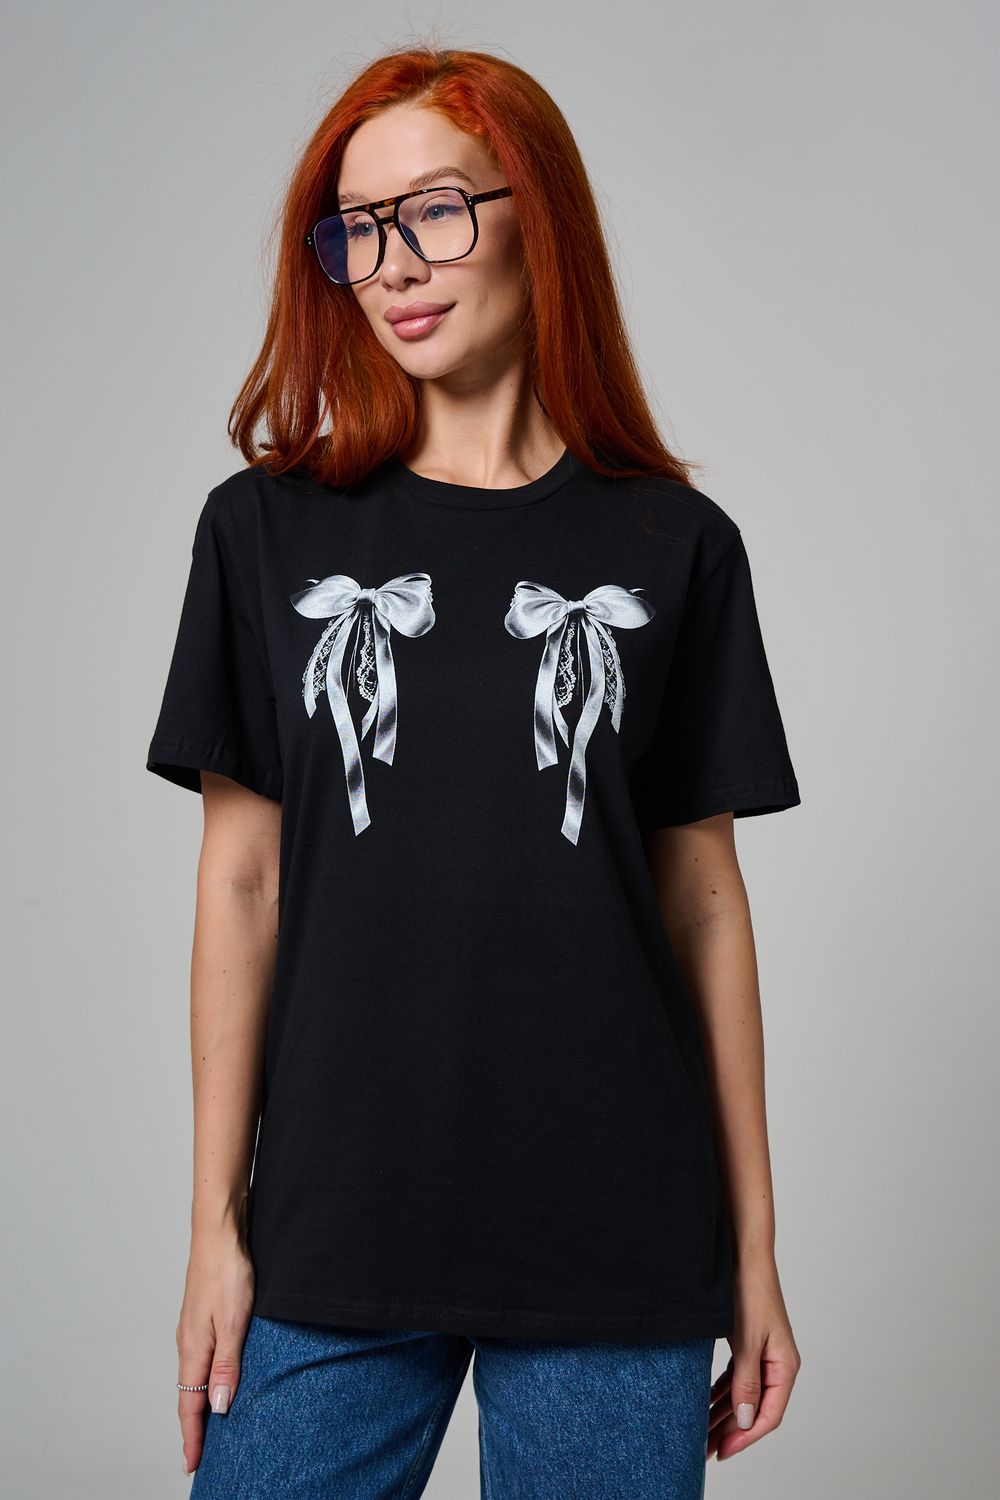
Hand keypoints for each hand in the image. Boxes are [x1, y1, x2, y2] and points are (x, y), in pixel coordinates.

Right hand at [176, 1232, 255, 1476]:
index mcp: (193, 1349)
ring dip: (201, 1403)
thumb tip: (218, 1409)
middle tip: (201, 1456)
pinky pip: (203, 1359)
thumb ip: (226, 1366)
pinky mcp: (204, 1316)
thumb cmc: (228, 1272)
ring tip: (211, 1427)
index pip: (190, 1405)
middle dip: (195, 1427)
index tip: (193, 1465)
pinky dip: (207, 1379)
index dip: (193, 1437)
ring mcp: (194, 1329)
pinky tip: (218, 1380)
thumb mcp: (234, 1323)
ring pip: (195, 1376)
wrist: (219, 1232)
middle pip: (189, 1395)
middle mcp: (188, 1342)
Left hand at [706, 1259, 800, 1462]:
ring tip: (701, 1433)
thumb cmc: (749, 1291)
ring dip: (723, 1413)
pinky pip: (736, 1378)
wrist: (743, 1253)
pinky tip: (704, 1403)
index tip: (722, 1451)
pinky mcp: (749, 1344)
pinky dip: (720, 1392)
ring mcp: (763, 1354)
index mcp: (785, 1366)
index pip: (769, 1416)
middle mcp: (777, 1364)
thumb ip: (746, 1383)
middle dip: (730, 1430)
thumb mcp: (746, 1342)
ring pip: (743, 1395)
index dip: (745, 1436)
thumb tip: (746, 1421)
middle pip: (755, 1409)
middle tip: (704, 1449)